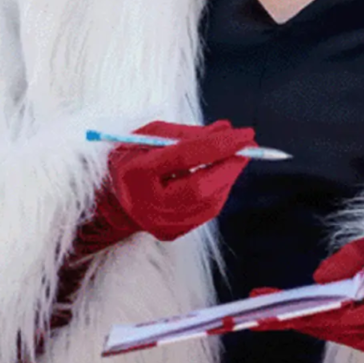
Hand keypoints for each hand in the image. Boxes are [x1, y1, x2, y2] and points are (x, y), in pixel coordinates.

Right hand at [78, 120, 256, 249]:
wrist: (114, 197)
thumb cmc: (135, 159)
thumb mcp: (152, 136)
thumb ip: (188, 133)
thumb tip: (226, 129)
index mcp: (136, 172)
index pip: (184, 157)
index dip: (218, 144)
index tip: (244, 133)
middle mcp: (147, 203)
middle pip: (200, 188)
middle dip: (230, 166)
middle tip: (249, 147)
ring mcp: (160, 223)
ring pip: (208, 203)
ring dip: (228, 177)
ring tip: (233, 157)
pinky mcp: (171, 233)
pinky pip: (206, 213)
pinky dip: (219, 191)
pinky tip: (220, 176)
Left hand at [255, 229, 363, 354]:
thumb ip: (357, 257)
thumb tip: (321, 276)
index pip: (333, 314)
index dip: (299, 311)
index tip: (267, 307)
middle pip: (323, 327)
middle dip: (289, 316)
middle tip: (250, 310)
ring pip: (327, 331)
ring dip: (299, 318)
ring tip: (262, 309)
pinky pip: (336, 332)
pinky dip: (315, 321)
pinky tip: (292, 313)